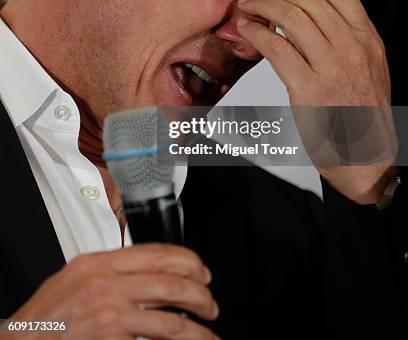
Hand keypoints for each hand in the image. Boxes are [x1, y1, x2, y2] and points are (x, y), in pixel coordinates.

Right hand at [7, 243, 218, 339]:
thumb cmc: (47, 314)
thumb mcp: (77, 275)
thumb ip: (111, 270)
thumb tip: (149, 272)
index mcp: (100, 262)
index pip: (157, 253)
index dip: (188, 261)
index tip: (201, 271)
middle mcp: (108, 286)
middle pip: (171, 284)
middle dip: (200, 295)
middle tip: (210, 304)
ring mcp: (111, 316)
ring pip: (171, 321)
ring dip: (198, 331)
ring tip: (208, 335)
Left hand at [236, 0, 397, 202]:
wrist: (366, 157)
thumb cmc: (360, 110)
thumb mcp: (366, 65)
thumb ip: (344, 36)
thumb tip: (310, 7)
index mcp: (366, 38)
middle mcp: (352, 47)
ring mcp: (331, 68)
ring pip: (291, 18)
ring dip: (262, 5)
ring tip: (246, 4)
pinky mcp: (308, 89)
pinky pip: (276, 47)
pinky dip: (256, 32)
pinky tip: (246, 28)